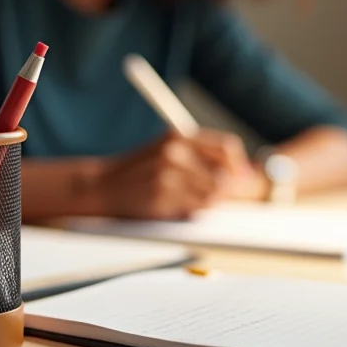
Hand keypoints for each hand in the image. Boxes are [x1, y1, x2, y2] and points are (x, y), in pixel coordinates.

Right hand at [97, 130, 268, 219]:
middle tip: (222, 199)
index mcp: (178, 135)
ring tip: (192, 202)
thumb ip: (200, 157)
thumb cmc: (139, 171)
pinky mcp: (161, 196)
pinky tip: (179, 208)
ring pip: (212, 195)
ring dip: (209, 203)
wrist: (102, 186)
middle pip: (223, 174)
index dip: (238, 166)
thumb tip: (244, 175)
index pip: (226, 147)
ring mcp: (167, 173)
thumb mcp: (167, 151)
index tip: (242, 180)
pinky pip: (194, 209)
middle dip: (227, 190)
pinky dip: (194, 211)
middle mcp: (175, 150)